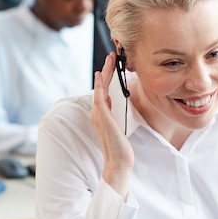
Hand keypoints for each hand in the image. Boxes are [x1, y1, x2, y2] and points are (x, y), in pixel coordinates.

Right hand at [90, 52, 134, 198]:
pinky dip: (100, 85)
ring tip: (111, 59)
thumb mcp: (118, 126)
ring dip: (105, 72)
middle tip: (112, 56)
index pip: (104, 91)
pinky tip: (102, 75)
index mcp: (101, 114)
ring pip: (100, 87)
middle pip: (101, 86)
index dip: (108, 77)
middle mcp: (97, 113)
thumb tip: (113, 101)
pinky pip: (99, 96)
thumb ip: (114, 113)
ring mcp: (98, 114)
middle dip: (107, 70)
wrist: (118, 162)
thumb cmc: (120, 147)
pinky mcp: (102, 117)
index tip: (113, 65)